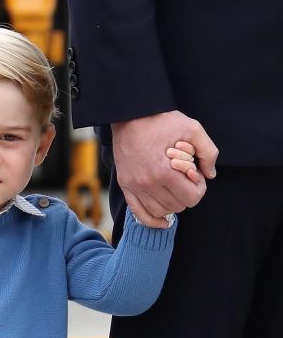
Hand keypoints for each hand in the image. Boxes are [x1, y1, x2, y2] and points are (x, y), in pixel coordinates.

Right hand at [112, 111, 217, 227]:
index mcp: (164, 172)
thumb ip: (208, 152)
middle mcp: (148, 184)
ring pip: (160, 212)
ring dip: (173, 205)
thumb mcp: (193, 129)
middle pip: (177, 206)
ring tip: (175, 189)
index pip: (191, 197)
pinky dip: (153, 221)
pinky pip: (139, 214)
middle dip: (187, 195)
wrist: (130, 115)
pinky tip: (165, 221)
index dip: (199, 188)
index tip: (196, 175)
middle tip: (186, 180)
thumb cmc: (162, 121)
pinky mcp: (126, 186)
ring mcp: (134, 187)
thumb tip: (211, 174)